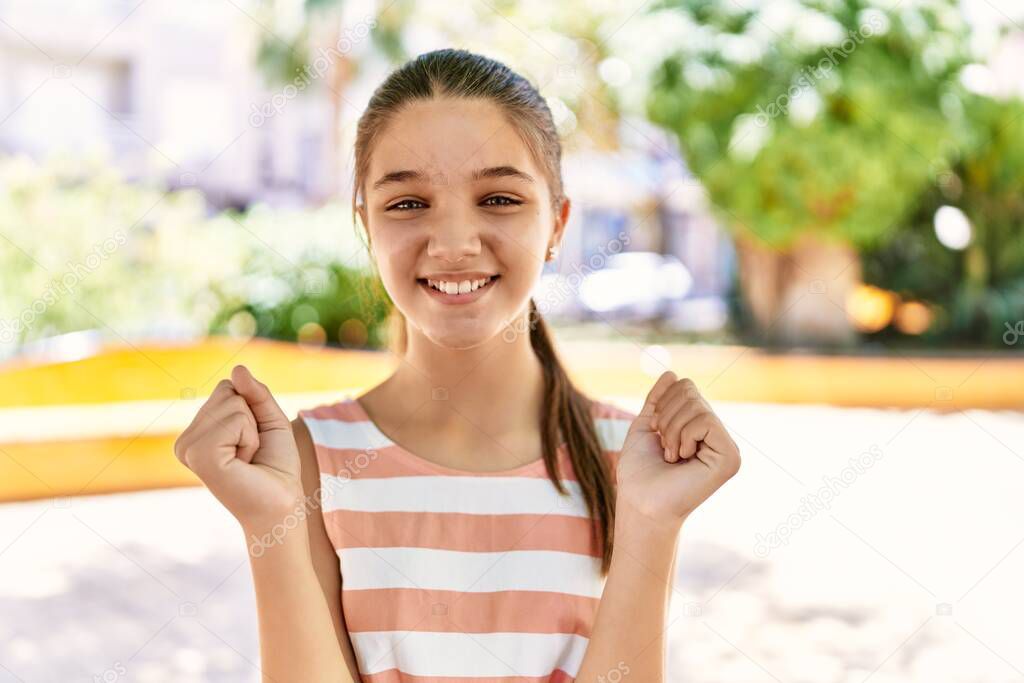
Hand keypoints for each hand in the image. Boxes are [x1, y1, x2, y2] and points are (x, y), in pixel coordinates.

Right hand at [174, 365, 302, 529]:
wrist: (281, 504)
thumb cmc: (275, 466)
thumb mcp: (269, 420)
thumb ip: (254, 393)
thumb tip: (237, 369)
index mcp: (198, 431)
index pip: (227, 387)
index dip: (252, 409)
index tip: (252, 441)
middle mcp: (187, 439)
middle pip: (228, 392)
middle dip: (253, 419)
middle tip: (251, 452)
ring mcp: (189, 448)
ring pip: (232, 404)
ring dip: (252, 431)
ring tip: (247, 459)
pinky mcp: (200, 455)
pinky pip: (234, 420)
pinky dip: (250, 437)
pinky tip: (243, 462)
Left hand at [616, 371, 740, 523]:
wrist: (640, 501)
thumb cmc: (640, 471)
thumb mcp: (647, 426)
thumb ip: (659, 400)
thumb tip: (673, 373)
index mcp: (700, 428)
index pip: (686, 386)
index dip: (663, 402)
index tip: (657, 432)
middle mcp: (717, 435)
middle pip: (690, 392)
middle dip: (666, 417)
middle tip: (664, 447)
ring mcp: (726, 447)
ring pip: (697, 405)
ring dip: (671, 430)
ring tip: (671, 456)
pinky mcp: (729, 457)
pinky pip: (705, 420)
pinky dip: (684, 436)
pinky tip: (682, 459)